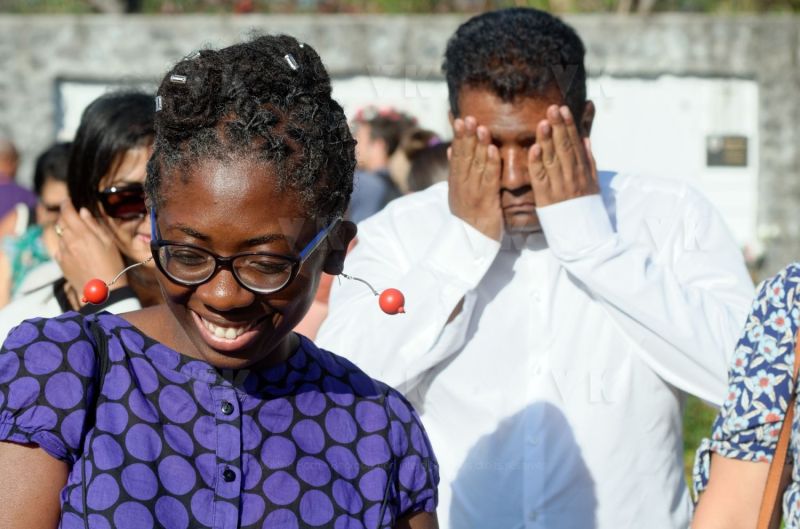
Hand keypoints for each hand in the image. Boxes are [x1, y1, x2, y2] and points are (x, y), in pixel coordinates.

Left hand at [53, 200, 126, 300]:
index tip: (68, 201)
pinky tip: (77, 252)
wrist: (102, 291)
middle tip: (75, 218)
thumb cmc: (111, 266)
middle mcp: (69, 241)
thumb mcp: (108, 242)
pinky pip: (60, 248)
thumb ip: (94, 225)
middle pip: (61, 222)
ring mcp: (63, 252)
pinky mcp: (60, 262)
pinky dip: (66, 245)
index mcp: (82, 234)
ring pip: (60, 235)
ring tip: (81, 240)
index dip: (66, 204)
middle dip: (66, 217)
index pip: (68, 212)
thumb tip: (83, 212)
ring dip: (67, 232)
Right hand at [447, 116, 501, 240]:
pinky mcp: (485, 202)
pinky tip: (492, 150)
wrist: (470, 245)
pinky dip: (490, 164)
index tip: (459, 119)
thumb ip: (457, 171)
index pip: (456, 155)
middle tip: (467, 117)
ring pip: (475, 165)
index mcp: (456, 182)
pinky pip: (488, 180)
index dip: (458, 137)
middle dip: (465, 136)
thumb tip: (450, 149)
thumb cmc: (468, 219)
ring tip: (480, 127)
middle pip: (463, 157)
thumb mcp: (458, 193)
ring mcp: (473, 193)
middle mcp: (462, 185)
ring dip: (478, 145)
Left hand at [528, 105, 598, 207]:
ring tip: (543, 122)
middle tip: (552, 108)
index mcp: (582, 171)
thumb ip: (588, 160)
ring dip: (547, 140)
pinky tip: (534, 149)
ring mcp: (559, 187)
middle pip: (564, 147)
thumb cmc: (586, 207)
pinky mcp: (546, 198)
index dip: (569, 125)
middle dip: (558, 127)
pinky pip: (540, 178)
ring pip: (552, 159)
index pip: (575, 143)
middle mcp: (572, 176)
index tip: (563, 109)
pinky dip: (537, 163)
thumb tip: (586, 139)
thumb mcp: (592, 183)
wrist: (584, 235)